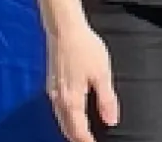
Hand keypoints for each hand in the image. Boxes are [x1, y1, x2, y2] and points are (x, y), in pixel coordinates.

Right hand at [44, 23, 118, 141]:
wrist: (65, 30)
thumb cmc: (86, 49)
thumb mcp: (102, 75)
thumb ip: (106, 100)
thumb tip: (110, 121)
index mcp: (71, 100)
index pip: (78, 130)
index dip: (87, 141)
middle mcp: (58, 99)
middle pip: (66, 128)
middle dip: (77, 138)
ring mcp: (52, 92)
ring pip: (60, 119)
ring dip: (71, 129)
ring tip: (83, 135)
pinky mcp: (51, 84)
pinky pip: (57, 109)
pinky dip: (65, 118)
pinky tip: (73, 115)